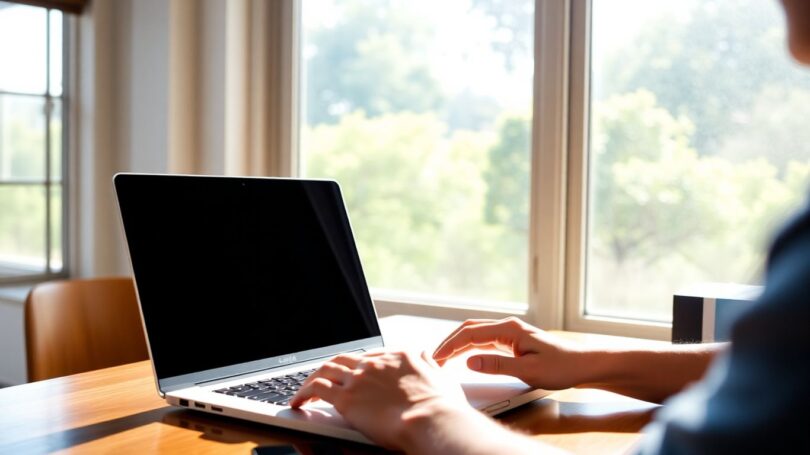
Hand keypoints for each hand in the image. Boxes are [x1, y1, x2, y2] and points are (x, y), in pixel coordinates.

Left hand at [289, 350, 470, 448]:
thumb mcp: (440, 377)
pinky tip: (299, 402)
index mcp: (398, 355)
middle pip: (344, 359)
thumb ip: (429, 364)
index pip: (370, 356)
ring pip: (326, 369)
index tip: (352, 374)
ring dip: (312, 378)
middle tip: (323, 378)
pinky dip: (304, 393)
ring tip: (304, 389)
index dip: (358, 366)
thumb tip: (426, 356)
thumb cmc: (441, 406)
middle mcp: (375, 362)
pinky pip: (317, 389)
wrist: (431, 419)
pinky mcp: (346, 398)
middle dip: (331, 368)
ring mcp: (359, 378)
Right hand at [432, 317, 587, 390]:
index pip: (470, 334)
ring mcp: (509, 333)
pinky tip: (461, 356)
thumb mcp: (529, 371)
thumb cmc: (562, 366)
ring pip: (474, 333)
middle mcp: (507, 327)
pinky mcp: (511, 341)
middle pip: (468, 329)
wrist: (583, 364)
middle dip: (449, 343)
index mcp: (509, 329)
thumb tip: (470, 361)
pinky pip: (483, 340)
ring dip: (457, 344)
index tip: (437, 359)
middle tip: (434, 359)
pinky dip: (468, 347)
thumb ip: (497, 365)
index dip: (450, 346)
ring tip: (442, 358)